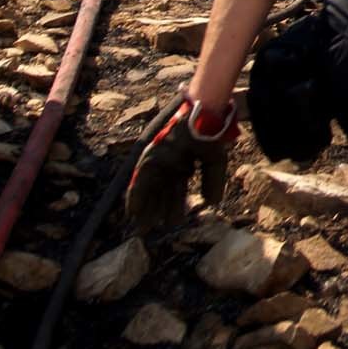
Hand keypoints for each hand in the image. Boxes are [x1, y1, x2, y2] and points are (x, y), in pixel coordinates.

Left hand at [126, 96, 239, 227]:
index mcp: (183, 166)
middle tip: (152, 231)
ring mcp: (157, 161)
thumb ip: (213, 182)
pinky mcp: (148, 158)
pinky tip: (132, 212)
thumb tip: (212, 203)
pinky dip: (135, 197)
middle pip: (161, 193)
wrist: (204, 117)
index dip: (174, 207)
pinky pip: (138, 181)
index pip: (176, 190)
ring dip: (144, 209)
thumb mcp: (215, 163)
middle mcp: (168, 165)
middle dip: (157, 211)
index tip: (172, 223)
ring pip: (149, 190)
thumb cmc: (210, 136)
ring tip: (141, 228)